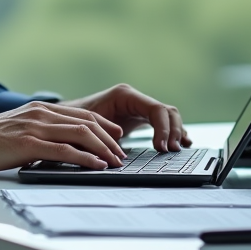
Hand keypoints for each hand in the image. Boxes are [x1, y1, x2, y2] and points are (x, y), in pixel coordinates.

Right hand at [0, 102, 126, 171]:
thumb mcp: (21, 129)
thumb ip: (42, 131)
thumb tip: (64, 147)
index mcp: (40, 109)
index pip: (82, 114)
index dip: (104, 126)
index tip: (118, 139)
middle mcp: (41, 113)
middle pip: (87, 123)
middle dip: (109, 140)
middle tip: (122, 155)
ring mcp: (35, 127)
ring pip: (80, 134)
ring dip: (103, 149)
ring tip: (115, 162)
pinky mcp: (28, 144)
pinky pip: (64, 150)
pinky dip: (85, 158)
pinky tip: (96, 166)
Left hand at [62, 83, 190, 152]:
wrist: (66, 118)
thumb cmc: (74, 121)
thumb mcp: (89, 128)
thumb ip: (104, 137)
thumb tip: (118, 153)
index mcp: (125, 96)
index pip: (156, 109)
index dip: (163, 129)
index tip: (161, 148)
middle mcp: (135, 98)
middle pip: (167, 111)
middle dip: (173, 131)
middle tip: (171, 150)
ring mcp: (139, 107)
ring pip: (168, 116)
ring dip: (176, 132)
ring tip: (177, 149)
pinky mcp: (139, 117)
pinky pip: (162, 122)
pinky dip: (172, 131)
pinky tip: (183, 143)